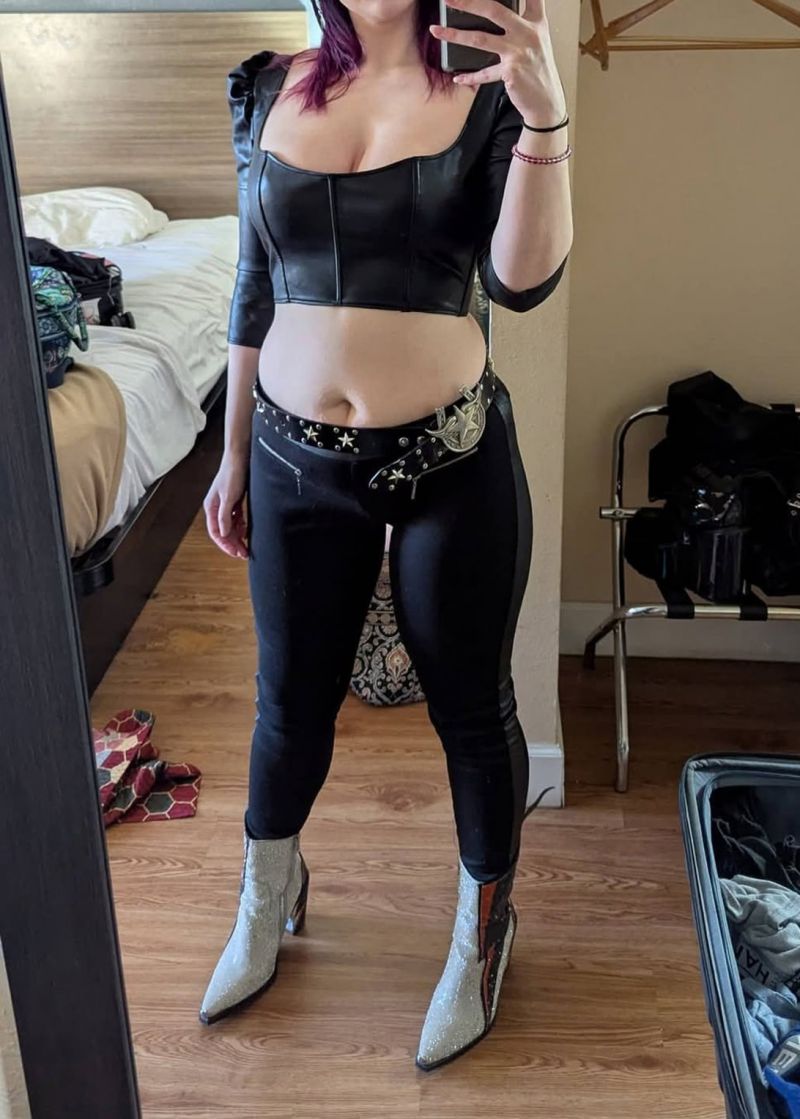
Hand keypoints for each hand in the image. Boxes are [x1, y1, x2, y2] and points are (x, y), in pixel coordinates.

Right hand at [204, 451, 249, 558]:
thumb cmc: (232, 474)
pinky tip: (246, 532)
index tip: (236, 553)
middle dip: (233, 544)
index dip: (225, 545)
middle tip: (244, 554)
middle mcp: (217, 507)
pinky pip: (236, 519)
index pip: (216, 532)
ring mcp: (226, 504)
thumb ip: (225, 516)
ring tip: (246, 547)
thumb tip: (224, 534)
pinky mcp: (234, 500)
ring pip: (230, 526)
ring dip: (237, 537)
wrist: (240, 457)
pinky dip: (241, 526)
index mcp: (211, 508)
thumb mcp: (229, 497)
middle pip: (224, 531)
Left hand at [430, 0, 566, 126]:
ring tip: (436, 31)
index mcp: (536, 23)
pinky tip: (458, 76)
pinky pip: (484, 73)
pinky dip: (469, 76)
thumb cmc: (539, 72)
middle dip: (468, 2)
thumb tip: (494, 15)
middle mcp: (528, 33)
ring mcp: (518, 52)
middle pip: (493, 10)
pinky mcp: (510, 72)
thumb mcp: (538, 43)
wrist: (546, 102)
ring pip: (480, 39)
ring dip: (454, 35)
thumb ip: (522, 26)